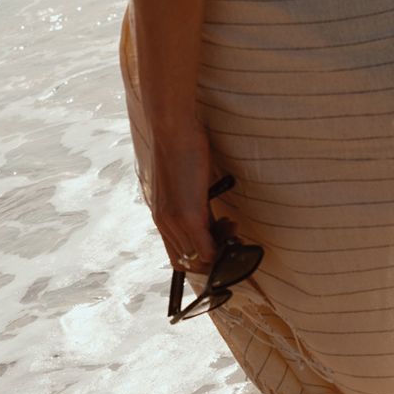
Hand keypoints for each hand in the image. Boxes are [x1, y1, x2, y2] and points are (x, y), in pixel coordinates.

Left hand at [147, 117, 220, 272]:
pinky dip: (222, 247)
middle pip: (186, 263)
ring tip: (232, 226)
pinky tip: (232, 227)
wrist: (173, 129)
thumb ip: (193, 206)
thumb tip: (211, 221)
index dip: (198, 257)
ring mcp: (175, 222)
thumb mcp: (184, 183)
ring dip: (219, 251)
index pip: (177, 256)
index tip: (217, 242)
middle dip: (211, 258)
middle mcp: (164, 223)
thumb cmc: (180, 149)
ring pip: (197, 260)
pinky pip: (207, 249)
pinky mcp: (189, 216)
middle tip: (229, 235)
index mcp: (161, 216)